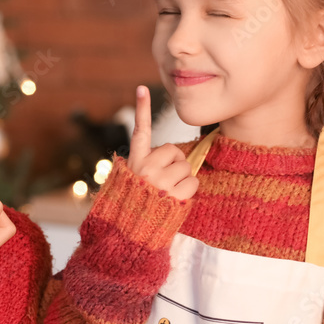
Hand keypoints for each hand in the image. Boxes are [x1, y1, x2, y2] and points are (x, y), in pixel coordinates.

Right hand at [128, 85, 198, 200]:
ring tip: (167, 194)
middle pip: (174, 151)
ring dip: (182, 180)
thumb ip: (149, 167)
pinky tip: (175, 201)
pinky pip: (193, 182)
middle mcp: (144, 169)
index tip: (142, 87)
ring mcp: (159, 181)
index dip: (142, 109)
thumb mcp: (133, 183)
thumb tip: (178, 160)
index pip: (138, 132)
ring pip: (186, 167)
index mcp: (133, 163)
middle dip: (175, 165)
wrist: (130, 236)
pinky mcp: (173, 194)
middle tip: (163, 183)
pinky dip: (189, 192)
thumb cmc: (136, 208)